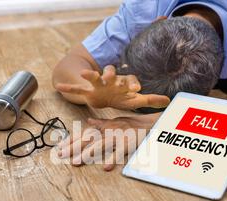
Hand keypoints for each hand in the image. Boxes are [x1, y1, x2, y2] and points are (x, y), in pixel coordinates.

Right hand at [55, 65, 169, 109]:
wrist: (104, 95)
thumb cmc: (120, 97)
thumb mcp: (135, 100)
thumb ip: (150, 100)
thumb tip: (169, 101)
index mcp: (123, 82)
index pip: (129, 79)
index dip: (133, 83)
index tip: (137, 87)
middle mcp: (111, 80)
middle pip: (111, 74)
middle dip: (111, 75)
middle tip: (111, 76)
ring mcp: (98, 84)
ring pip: (94, 77)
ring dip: (90, 74)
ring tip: (85, 73)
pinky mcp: (87, 91)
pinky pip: (76, 89)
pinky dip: (68, 88)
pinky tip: (58, 86)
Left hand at [57, 113, 160, 170]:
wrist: (150, 124)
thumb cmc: (132, 125)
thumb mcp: (114, 123)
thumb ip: (101, 124)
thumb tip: (88, 122)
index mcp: (104, 128)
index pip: (84, 134)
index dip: (71, 141)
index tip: (59, 149)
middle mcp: (108, 132)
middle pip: (87, 140)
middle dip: (73, 147)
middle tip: (60, 156)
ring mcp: (118, 137)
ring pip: (100, 145)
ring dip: (87, 154)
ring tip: (75, 162)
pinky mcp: (128, 143)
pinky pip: (120, 152)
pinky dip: (113, 159)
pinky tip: (106, 168)